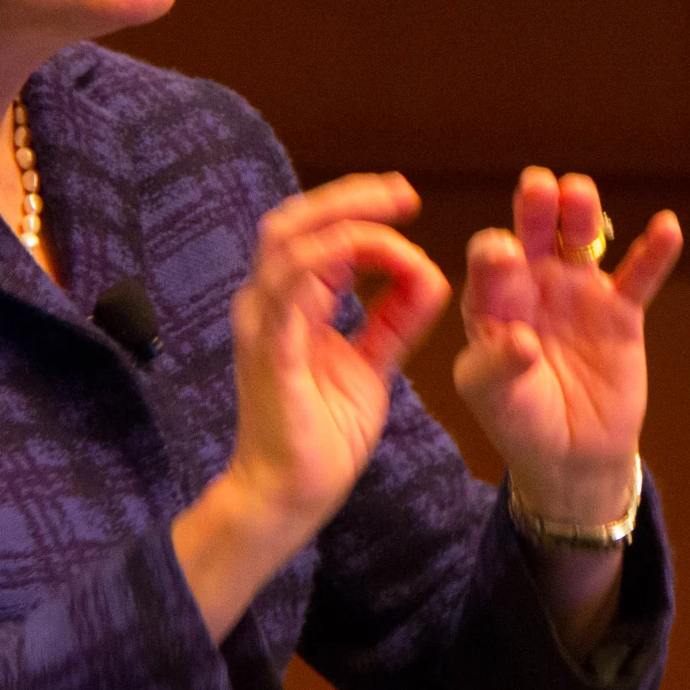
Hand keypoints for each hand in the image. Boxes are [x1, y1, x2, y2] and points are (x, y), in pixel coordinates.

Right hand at [226, 173, 450, 541]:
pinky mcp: (270, 354)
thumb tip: (428, 277)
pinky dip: (330, 262)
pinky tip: (373, 256)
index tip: (406, 202)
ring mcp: (261, 327)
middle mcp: (264, 305)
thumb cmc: (322, 436)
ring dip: (348, 224)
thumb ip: (394, 320)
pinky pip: (292, 292)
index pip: (310, 232)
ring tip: (397, 217)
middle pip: (291, 221)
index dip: (355, 206)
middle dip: (350, 197)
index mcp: (285, 304)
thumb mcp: (372, 365)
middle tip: (403, 192)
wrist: (289, 497)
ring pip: (290, 244)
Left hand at [453, 168, 682, 522]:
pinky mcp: (621, 313)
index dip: (495, 255)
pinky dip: (654, 252)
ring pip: (581, 242)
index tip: (505, 255)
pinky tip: (667, 226)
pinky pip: (639, 277)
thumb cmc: (520, 421)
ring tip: (579, 192)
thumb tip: (520, 340)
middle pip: (534, 234)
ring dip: (581, 213)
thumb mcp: (492, 399)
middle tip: (538, 187)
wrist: (571, 455)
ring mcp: (579, 293)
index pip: (489, 265)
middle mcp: (533, 286)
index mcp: (492, 301)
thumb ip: (495, 368)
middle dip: (535, 208)